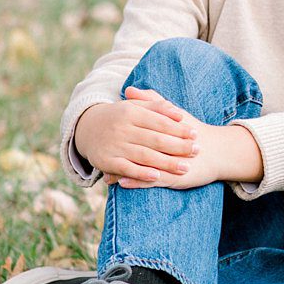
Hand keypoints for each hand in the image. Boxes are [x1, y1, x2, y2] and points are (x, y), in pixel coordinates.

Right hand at [74, 87, 201, 185]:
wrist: (86, 128)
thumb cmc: (119, 116)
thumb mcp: (135, 106)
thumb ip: (157, 107)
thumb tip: (178, 113)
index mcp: (131, 112)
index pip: (159, 121)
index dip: (178, 128)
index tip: (195, 133)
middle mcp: (122, 128)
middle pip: (155, 139)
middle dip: (178, 146)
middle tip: (197, 150)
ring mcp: (114, 145)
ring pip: (144, 155)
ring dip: (166, 162)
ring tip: (185, 167)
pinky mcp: (107, 161)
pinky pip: (127, 168)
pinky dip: (142, 173)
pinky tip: (157, 176)